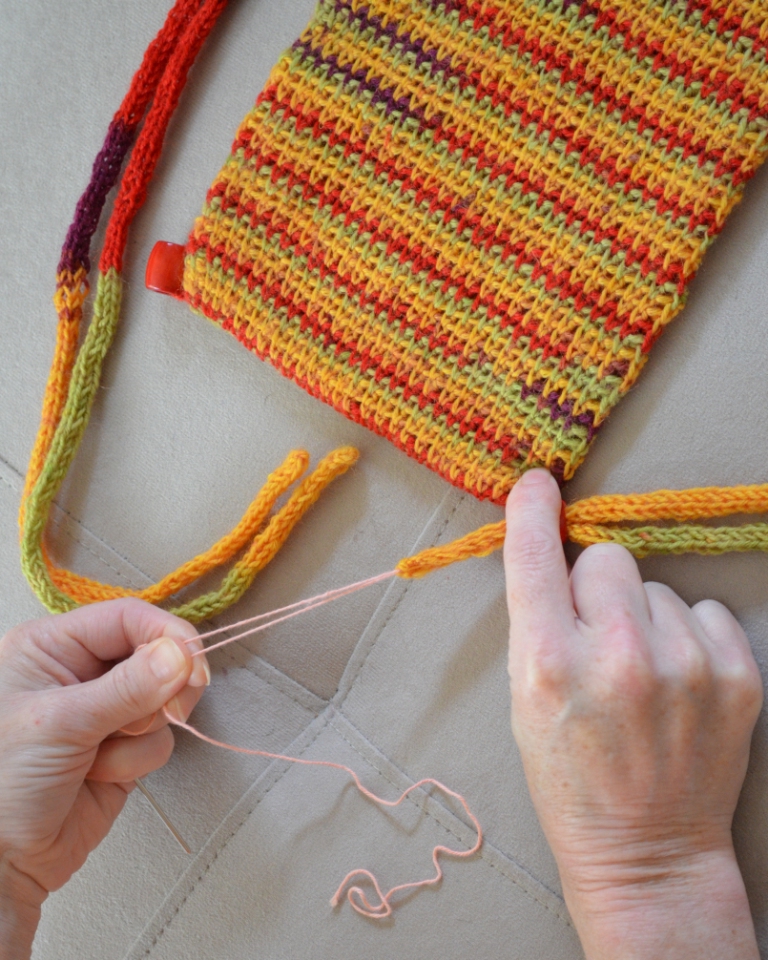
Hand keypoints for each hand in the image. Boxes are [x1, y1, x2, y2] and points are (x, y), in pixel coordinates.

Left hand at [0, 599, 209, 959]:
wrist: (0, 863)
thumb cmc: (3, 782)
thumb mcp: (61, 724)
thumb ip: (127, 688)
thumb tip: (183, 655)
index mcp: (52, 646)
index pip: (128, 618)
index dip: (167, 636)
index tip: (194, 668)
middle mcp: (81, 671)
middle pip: (155, 654)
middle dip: (162, 688)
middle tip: (168, 711)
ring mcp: (105, 711)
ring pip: (163, 700)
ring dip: (140, 733)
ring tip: (99, 756)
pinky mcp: (123, 748)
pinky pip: (160, 739)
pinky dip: (137, 761)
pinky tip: (99, 776)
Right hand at [504, 470, 762, 959]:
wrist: (646, 852)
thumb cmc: (570, 778)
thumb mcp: (523, 700)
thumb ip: (538, 623)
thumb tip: (558, 551)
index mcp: (548, 663)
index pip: (536, 557)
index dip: (533, 513)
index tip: (537, 485)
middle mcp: (618, 656)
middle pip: (607, 556)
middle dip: (596, 585)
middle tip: (595, 635)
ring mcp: (685, 666)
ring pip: (657, 586)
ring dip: (644, 615)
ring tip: (641, 673)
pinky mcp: (737, 678)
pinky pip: (705, 609)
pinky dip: (690, 634)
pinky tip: (678, 678)